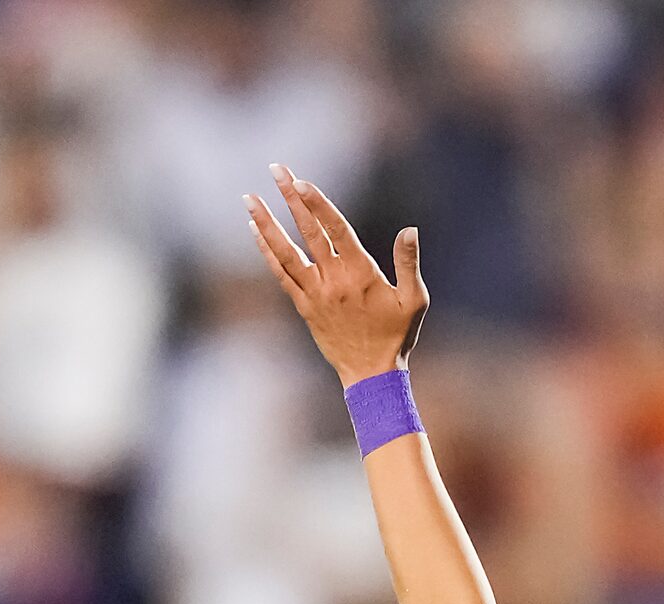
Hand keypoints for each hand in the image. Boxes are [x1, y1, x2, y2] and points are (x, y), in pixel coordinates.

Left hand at [246, 164, 427, 386]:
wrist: (371, 375)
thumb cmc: (397, 336)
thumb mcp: (414, 300)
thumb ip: (408, 263)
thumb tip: (409, 230)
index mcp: (361, 273)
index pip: (335, 229)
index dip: (317, 203)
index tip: (300, 182)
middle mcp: (333, 280)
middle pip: (307, 231)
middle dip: (290, 198)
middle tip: (276, 168)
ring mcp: (314, 294)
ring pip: (285, 252)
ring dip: (266, 223)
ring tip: (249, 197)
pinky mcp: (304, 307)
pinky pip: (281, 274)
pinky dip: (267, 251)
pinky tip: (255, 230)